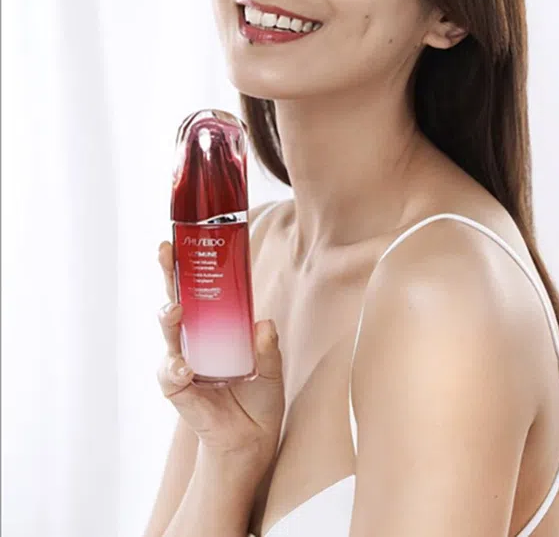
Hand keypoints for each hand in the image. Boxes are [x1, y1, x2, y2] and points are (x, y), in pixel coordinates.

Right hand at [155, 240, 285, 471]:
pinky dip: (175, 369)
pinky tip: (184, 368)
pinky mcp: (179, 389)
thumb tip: (265, 324)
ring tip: (176, 310)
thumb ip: (268, 349)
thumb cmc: (259, 399)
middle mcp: (196, 339)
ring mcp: (184, 362)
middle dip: (168, 274)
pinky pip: (170, 375)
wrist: (252, 440)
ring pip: (169, 333)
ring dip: (169, 317)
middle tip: (164, 252)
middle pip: (176, 300)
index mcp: (217, 327)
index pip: (199, 289)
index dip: (188, 265)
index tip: (179, 240)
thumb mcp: (272, 369)